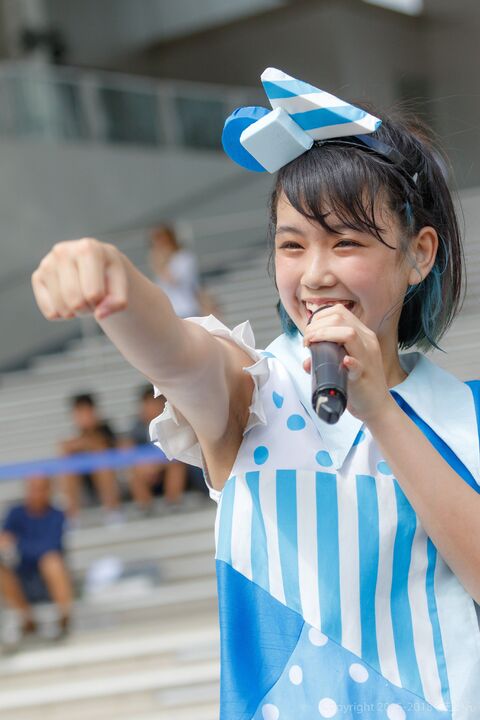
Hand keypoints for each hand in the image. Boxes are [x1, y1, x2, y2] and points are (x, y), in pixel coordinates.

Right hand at [32, 239, 128, 321]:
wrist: (96, 266)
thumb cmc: (110, 276)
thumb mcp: (121, 286)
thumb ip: (118, 302)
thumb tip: (100, 315)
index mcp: (87, 248)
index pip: (93, 294)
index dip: (101, 302)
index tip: (104, 293)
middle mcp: (63, 251)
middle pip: (75, 302)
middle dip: (88, 309)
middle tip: (93, 300)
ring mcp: (47, 263)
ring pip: (62, 309)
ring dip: (76, 313)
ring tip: (82, 298)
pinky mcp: (37, 276)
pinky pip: (50, 313)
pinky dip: (62, 314)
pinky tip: (68, 300)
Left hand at [302, 303, 390, 422]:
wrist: (376, 406)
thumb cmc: (357, 384)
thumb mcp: (341, 365)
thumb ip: (325, 359)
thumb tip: (306, 361)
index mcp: (362, 335)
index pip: (339, 312)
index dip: (319, 317)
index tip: (309, 332)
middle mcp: (367, 341)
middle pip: (340, 318)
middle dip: (316, 325)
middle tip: (307, 340)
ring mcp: (367, 357)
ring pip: (349, 334)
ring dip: (323, 335)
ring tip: (311, 344)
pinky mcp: (364, 375)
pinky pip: (358, 364)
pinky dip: (348, 361)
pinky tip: (342, 361)